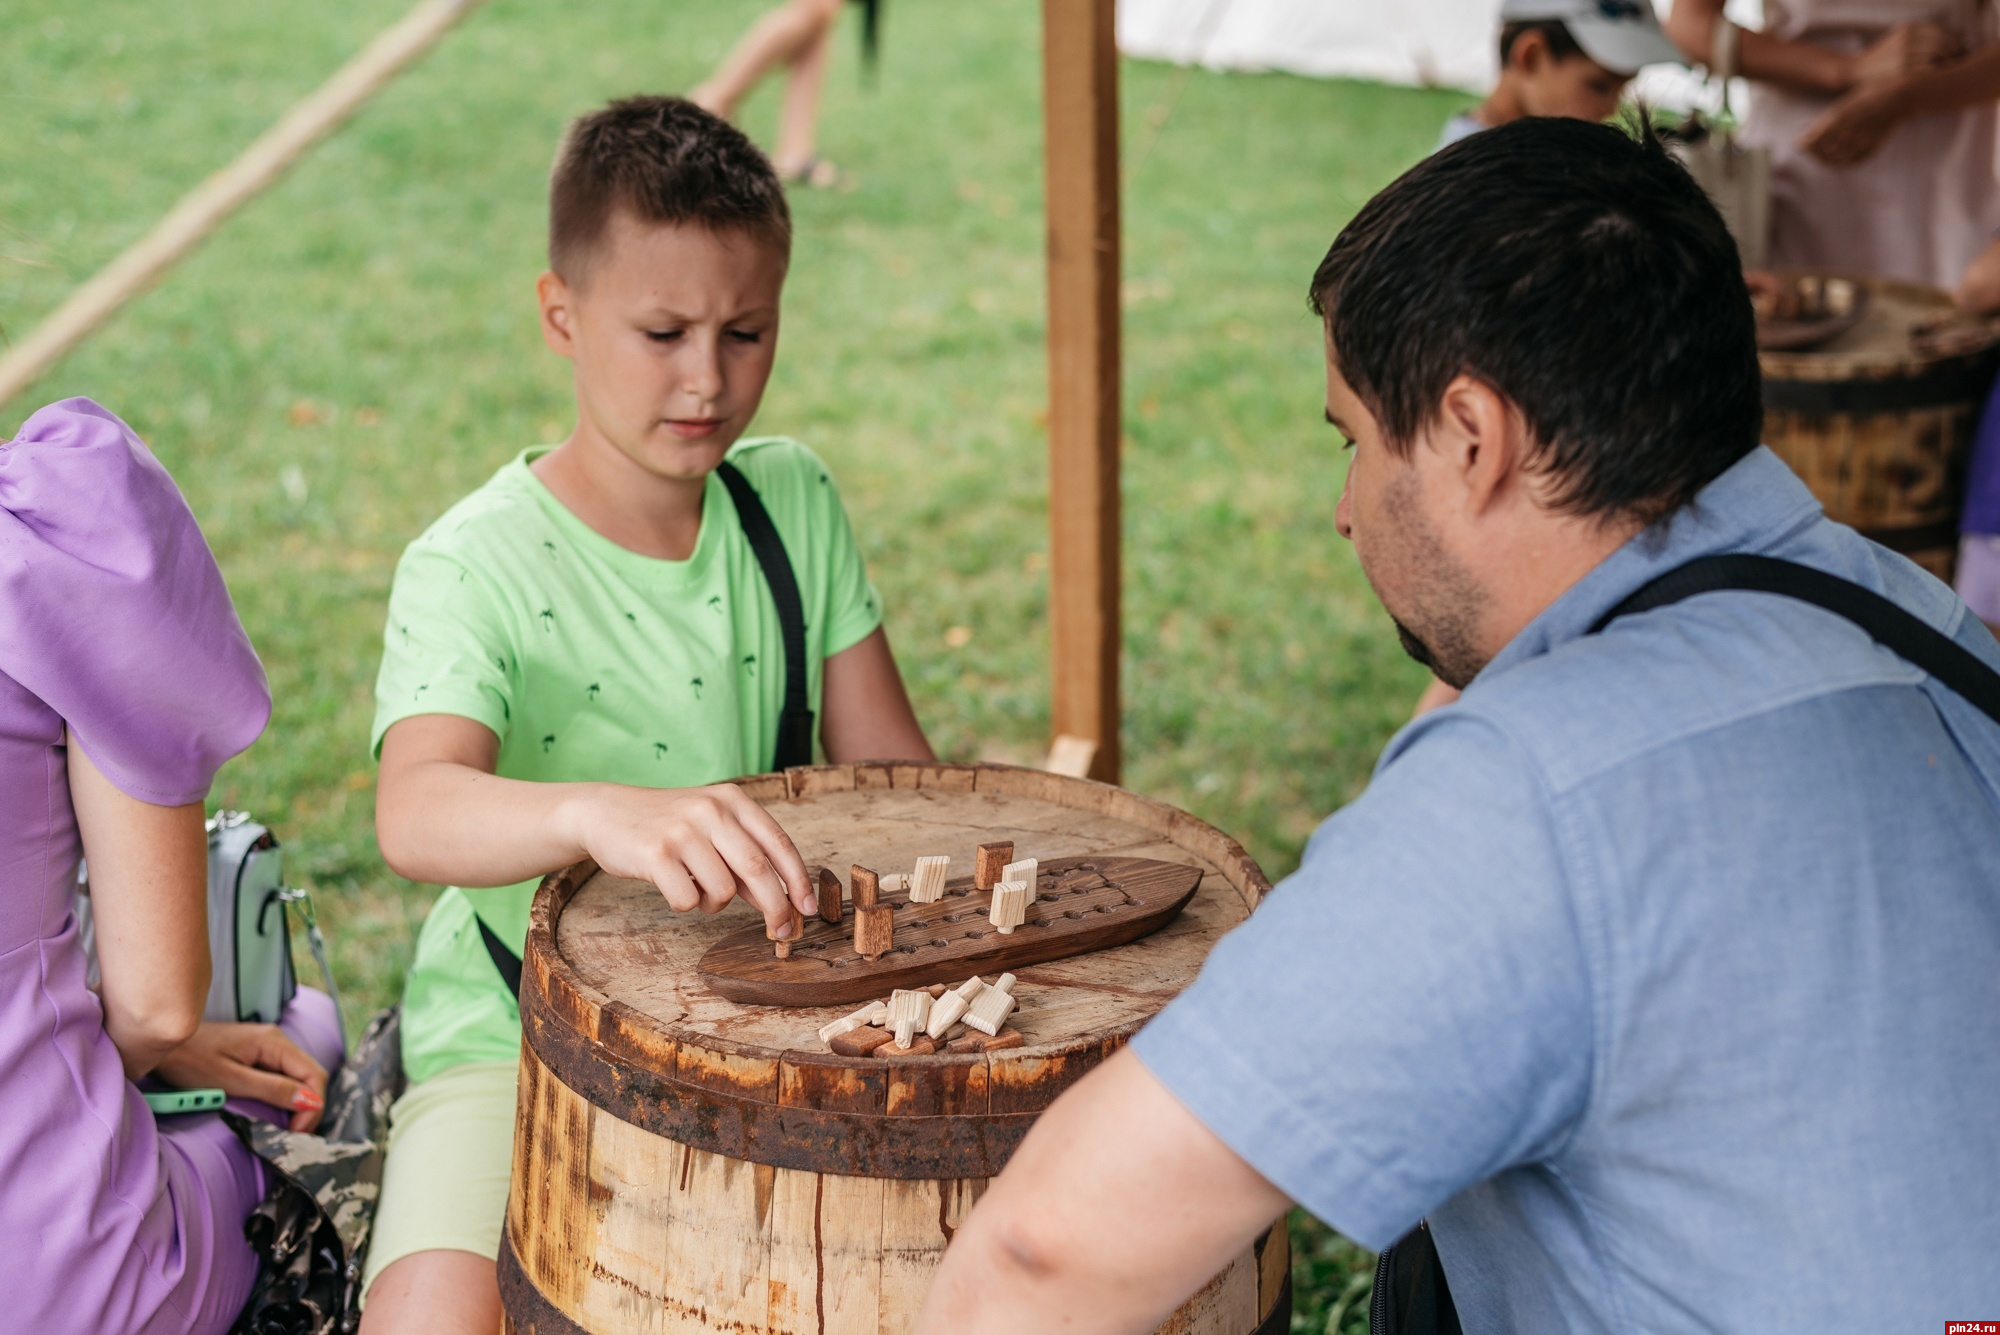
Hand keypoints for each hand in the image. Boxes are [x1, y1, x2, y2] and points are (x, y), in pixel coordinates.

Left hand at [156, 1021, 328, 1131]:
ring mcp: (267, 1047)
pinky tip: (273, 1113)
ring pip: (296, 1079)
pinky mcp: (256, 1055)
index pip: (314, 1075)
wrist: (161, 1043)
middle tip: (291, 1137)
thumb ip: (272, 1089)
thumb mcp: (230, 1080)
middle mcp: (277, 1041)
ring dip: (296, 1105)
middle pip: (309, 1077)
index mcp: (275, 1043)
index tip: (296, 1134)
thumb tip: (310, 1101)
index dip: (313, 1106)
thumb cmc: (188, 1061)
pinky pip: (281, 1077)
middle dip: (307, 1108)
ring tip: (284, 1130)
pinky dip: (282, 1098)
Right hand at [575, 783, 813, 937]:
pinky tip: (672, 885)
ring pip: (723, 891)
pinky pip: (687, 900)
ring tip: (697, 888)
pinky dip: (686, 904)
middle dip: (776, 907)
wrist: (605, 812)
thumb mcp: (712, 828)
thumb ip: (745, 858)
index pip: (779, 842)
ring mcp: (682, 831)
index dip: (798, 880)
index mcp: (732, 799)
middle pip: (759, 869)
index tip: (808, 908)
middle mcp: (710, 810)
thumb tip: (783, 900)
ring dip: (715, 903)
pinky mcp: (655, 854)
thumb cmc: (667, 825)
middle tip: (779, 930)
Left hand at [1800, 78, 1914, 164]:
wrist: (1902, 95)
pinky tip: (1837, 162)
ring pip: (1836, 159)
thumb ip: (1827, 119)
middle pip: (1822, 151)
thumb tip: (1807, 133)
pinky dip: (1843, 164)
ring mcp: (1862, 141)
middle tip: (1807, 150)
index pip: (1813, 140)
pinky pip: (1854, 162)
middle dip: (1812, 152)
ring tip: (1819, 156)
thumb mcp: (1845, 103)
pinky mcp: (1873, 147)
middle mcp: (1850, 132)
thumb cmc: (1871, 93)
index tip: (1799, 145)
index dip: (1804, 145)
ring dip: (1824, 160)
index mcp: (1840, 118)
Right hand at [1848, 21, 1961, 85]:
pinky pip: (1929, 68)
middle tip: (1955, 60)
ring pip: (1938, 54)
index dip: (1953, 39)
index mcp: (1908, 28)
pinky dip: (1936, 72)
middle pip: (1942, 41)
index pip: (1940, 30)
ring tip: (1946, 69)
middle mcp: (1908, 38)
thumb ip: (1918, 36)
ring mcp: (1905, 53)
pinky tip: (1935, 77)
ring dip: (1946, 61)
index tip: (1956, 49)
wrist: (1856, 71)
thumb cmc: (1880, 58)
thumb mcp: (1897, 39)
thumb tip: (1949, 39)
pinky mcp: (1903, 70)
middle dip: (1953, 50)